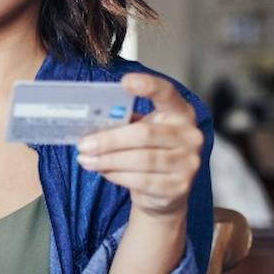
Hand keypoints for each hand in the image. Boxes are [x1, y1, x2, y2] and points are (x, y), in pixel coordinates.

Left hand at [74, 73, 202, 218]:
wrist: (165, 192)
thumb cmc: (149, 152)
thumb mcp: (142, 130)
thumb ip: (125, 122)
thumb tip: (91, 122)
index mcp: (180, 113)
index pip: (167, 94)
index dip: (149, 86)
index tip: (125, 81)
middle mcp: (190, 136)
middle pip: (145, 134)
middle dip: (109, 140)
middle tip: (84, 144)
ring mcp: (188, 163)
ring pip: (141, 159)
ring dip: (108, 160)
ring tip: (86, 159)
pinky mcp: (178, 187)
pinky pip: (141, 180)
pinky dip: (117, 175)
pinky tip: (103, 171)